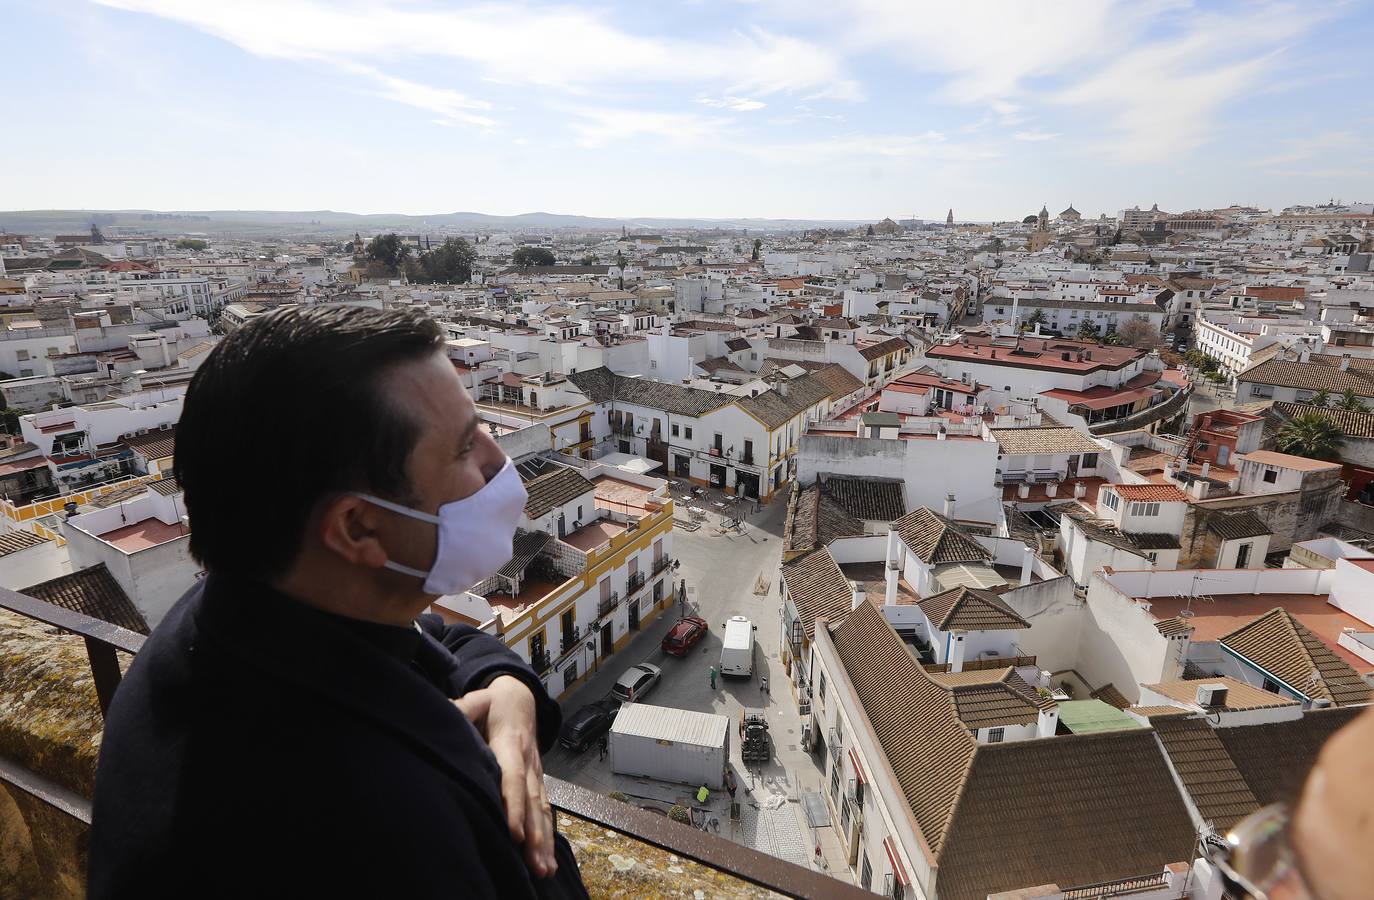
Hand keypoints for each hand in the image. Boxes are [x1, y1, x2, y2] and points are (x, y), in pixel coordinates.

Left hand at [454, 675, 556, 877]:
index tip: (515, 834)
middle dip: (535, 834)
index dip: (515, 806)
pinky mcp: (537, 781)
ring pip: (542, 809)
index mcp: (511, 743)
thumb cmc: (494, 703)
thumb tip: (449, 713)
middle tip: (534, 863)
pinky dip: (548, 836)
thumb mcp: (479, 699)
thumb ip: (465, 707)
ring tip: (544, 869)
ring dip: (544, 841)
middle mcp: (528, 761)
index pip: (513, 778)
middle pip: (532, 801)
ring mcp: (536, 772)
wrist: (520, 697)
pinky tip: (547, 860)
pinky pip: (545, 810)